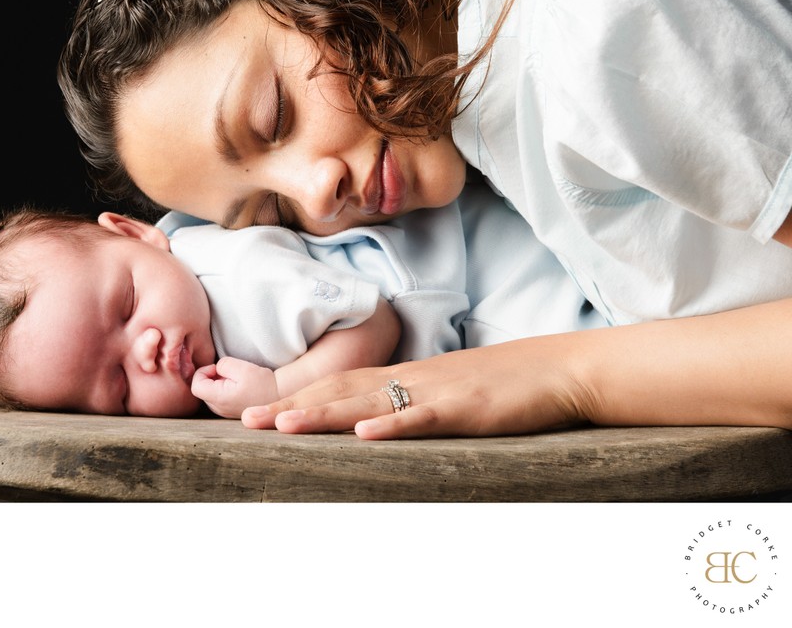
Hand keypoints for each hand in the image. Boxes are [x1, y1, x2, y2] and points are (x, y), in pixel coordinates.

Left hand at [190, 356, 280, 418]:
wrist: (279, 397)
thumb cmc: (262, 383)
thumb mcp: (242, 367)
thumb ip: (222, 365)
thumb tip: (215, 369)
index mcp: (219, 398)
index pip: (196, 385)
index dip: (202, 372)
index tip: (217, 367)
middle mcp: (219, 409)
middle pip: (201, 389)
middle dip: (210, 377)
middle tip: (229, 372)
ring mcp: (223, 413)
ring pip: (209, 394)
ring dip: (217, 383)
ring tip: (235, 380)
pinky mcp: (229, 412)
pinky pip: (218, 399)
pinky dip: (223, 389)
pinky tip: (238, 387)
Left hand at [241, 345, 585, 438]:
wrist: (557, 369)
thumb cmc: (503, 383)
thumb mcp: (447, 390)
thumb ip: (411, 401)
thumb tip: (374, 418)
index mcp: (404, 376)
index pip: (339, 385)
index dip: (297, 396)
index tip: (258, 412)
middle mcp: (411, 379)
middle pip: (341, 390)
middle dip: (292, 405)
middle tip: (246, 420)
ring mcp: (436, 391)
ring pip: (370, 402)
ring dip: (324, 413)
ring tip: (282, 424)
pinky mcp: (466, 407)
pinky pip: (424, 417)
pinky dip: (393, 425)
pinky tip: (364, 435)